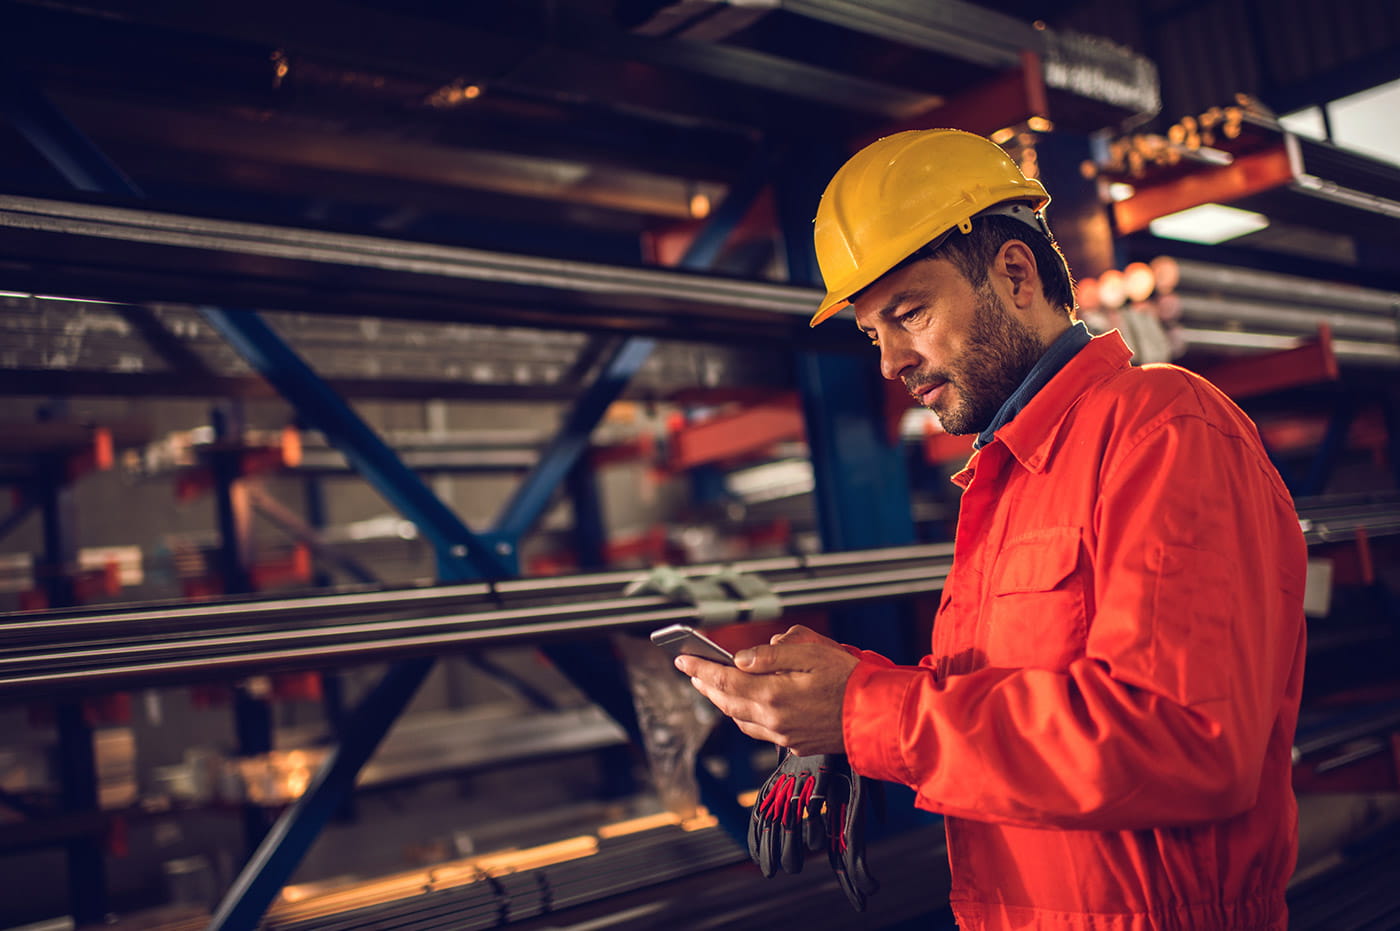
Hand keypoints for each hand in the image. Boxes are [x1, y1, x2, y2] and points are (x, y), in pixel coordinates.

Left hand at [674, 625, 858, 754]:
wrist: (878, 717)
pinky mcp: (795, 743)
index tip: (683, 659)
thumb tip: (742, 659)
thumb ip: (773, 654)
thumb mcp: (813, 653)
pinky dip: (743, 716)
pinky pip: (758, 731)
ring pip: (740, 719)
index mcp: (774, 695)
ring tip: (712, 686)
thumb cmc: (851, 681)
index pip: (724, 680)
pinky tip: (743, 707)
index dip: (701, 669)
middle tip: (692, 671)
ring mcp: (784, 735)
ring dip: (721, 702)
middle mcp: (774, 720)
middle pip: (726, 703)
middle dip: (705, 686)